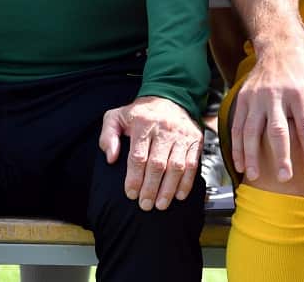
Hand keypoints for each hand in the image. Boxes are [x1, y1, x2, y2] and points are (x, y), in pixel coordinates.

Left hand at [99, 95, 201, 210]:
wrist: (169, 98)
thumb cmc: (139, 114)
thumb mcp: (116, 117)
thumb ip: (108, 136)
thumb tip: (111, 157)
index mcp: (142, 123)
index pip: (138, 156)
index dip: (135, 178)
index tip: (131, 194)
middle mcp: (164, 129)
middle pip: (157, 164)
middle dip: (151, 188)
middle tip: (145, 205)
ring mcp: (181, 135)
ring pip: (176, 167)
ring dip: (168, 189)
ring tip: (160, 205)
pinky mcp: (195, 140)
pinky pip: (193, 164)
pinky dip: (187, 183)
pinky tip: (179, 195)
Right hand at [229, 44, 303, 182]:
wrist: (279, 45)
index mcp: (300, 91)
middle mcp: (276, 94)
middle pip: (277, 130)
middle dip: (280, 156)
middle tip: (284, 179)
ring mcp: (256, 96)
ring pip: (251, 129)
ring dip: (251, 154)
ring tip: (254, 177)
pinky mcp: (243, 97)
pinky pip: (237, 125)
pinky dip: (236, 145)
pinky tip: (239, 163)